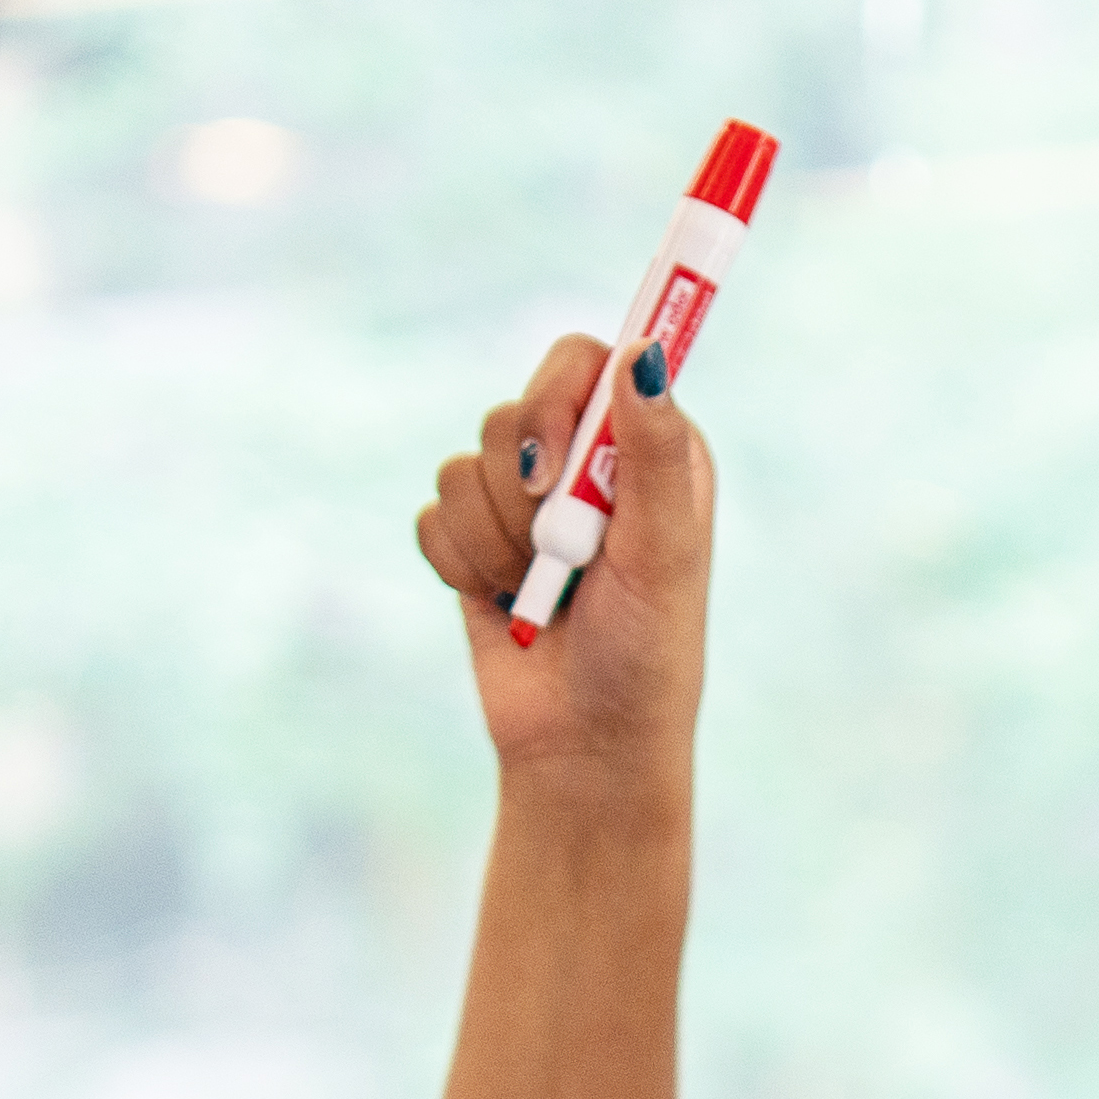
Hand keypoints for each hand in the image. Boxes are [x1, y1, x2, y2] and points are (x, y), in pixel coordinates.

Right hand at [411, 340, 713, 801]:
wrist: (585, 747)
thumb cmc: (645, 655)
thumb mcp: (664, 554)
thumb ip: (655, 453)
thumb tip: (643, 351)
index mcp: (647, 449)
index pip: (586, 360)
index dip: (558, 395)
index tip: (556, 458)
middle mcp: (584, 464)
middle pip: (515, 409)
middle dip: (527, 490)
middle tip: (559, 548)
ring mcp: (524, 502)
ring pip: (465, 466)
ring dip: (500, 543)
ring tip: (542, 593)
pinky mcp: (474, 541)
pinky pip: (434, 516)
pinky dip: (463, 566)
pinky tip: (504, 606)